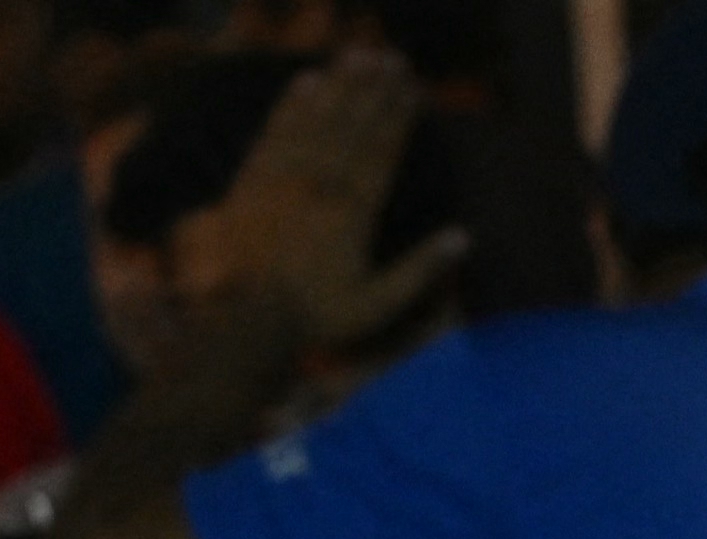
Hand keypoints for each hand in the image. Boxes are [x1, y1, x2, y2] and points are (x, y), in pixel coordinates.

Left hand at [193, 48, 466, 352]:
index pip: (382, 152)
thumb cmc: (315, 315)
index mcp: (354, 212)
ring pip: (317, 120)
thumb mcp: (377, 305)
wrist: (243, 315)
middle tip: (391, 56)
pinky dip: (291, 104)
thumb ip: (419, 270)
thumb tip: (463, 237)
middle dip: (374, 88)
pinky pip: (276, 131)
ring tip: (357, 55)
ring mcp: (284, 177)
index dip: (399, 116)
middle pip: (352, 126)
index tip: (414, 86)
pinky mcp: (253, 178)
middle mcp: (321, 184)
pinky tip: (306, 81)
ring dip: (339, 85)